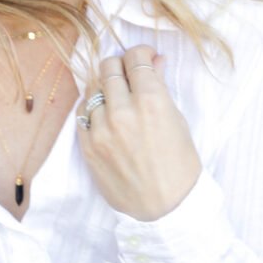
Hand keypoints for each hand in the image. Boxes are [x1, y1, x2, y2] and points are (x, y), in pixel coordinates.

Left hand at [79, 44, 201, 222]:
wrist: (164, 208)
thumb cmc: (179, 165)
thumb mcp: (178, 121)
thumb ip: (161, 88)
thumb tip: (156, 61)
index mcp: (152, 101)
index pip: (135, 58)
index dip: (141, 54)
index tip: (144, 59)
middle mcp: (123, 111)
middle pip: (109, 67)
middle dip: (120, 66)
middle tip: (129, 76)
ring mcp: (101, 129)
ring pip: (93, 88)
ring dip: (105, 88)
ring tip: (117, 98)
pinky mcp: (88, 146)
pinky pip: (82, 114)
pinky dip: (92, 108)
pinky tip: (105, 115)